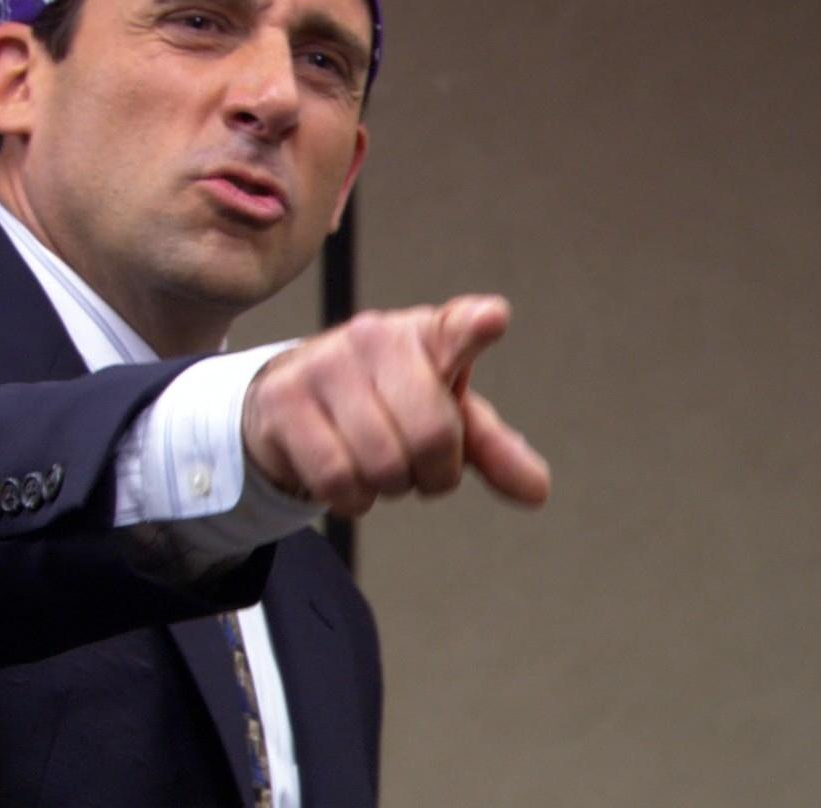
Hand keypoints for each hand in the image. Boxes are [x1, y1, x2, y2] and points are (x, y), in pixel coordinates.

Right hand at [240, 295, 551, 517]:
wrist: (292, 400)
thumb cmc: (383, 404)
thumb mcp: (443, 419)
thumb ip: (490, 450)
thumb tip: (537, 492)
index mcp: (426, 334)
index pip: (457, 326)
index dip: (475, 327)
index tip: (493, 320)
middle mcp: (375, 335)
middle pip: (431, 436)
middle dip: (431, 475)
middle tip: (414, 466)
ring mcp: (324, 363)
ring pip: (381, 463)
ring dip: (387, 489)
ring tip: (375, 467)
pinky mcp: (283, 399)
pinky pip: (335, 478)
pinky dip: (351, 499)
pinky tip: (347, 480)